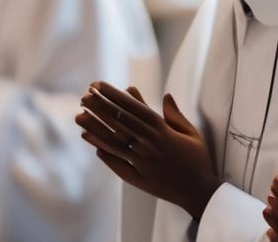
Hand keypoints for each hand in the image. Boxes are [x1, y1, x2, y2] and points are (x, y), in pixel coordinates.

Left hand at [76, 82, 221, 219]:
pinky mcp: (136, 177)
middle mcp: (149, 144)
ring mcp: (141, 161)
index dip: (114, 95)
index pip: (133, 108)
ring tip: (79, 115)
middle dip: (101, 107)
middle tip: (84, 95)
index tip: (99, 85)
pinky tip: (88, 138)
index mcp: (162, 130)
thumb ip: (175, 115)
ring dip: (95, 127)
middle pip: (120, 122)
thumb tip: (166, 95)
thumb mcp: (191, 133)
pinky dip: (101, 149)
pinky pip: (115, 161)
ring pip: (113, 140)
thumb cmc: (197, 160)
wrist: (199, 191)